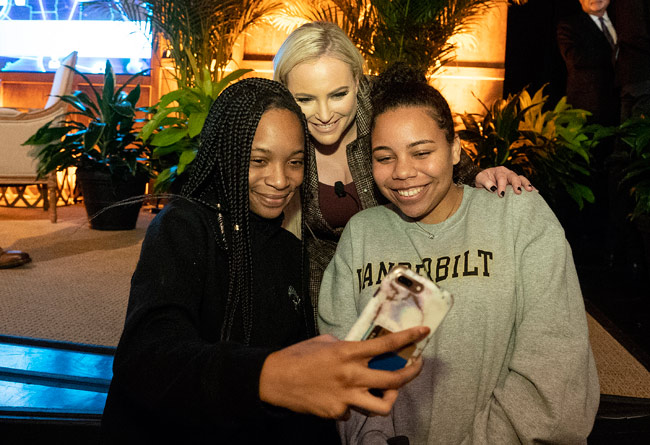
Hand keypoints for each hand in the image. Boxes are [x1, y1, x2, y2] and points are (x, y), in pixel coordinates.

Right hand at [259, 326, 428, 418]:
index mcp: (348, 353)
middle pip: (394, 380)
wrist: (274, 380)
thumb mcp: (324, 342)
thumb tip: (361, 351)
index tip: (424, 332)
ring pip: (382, 407)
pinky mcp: (336, 412)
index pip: (386, 345)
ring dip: (387, 398)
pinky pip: (354, 411)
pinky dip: (352, 405)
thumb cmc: (298, 357)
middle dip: (411, 373)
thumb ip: (347, 346)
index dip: (409, 338)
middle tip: (415, 367)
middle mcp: (351, 375)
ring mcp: (345, 397)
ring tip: (384, 392)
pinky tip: (341, 397)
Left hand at [475, 166, 534, 196]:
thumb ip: (485, 182)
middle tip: (518, 192)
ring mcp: (512, 177)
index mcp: (499, 171)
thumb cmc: (481, 179)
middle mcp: (507, 172)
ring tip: (531, 190)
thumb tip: (493, 188)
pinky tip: (535, 191)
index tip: (501, 194)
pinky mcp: (515, 182)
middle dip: (517, 184)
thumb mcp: (480, 179)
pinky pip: (524, 183)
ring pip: (521, 178)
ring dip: (526, 184)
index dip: (502, 186)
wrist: (483, 179)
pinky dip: (530, 186)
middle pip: (514, 176)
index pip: (501, 177)